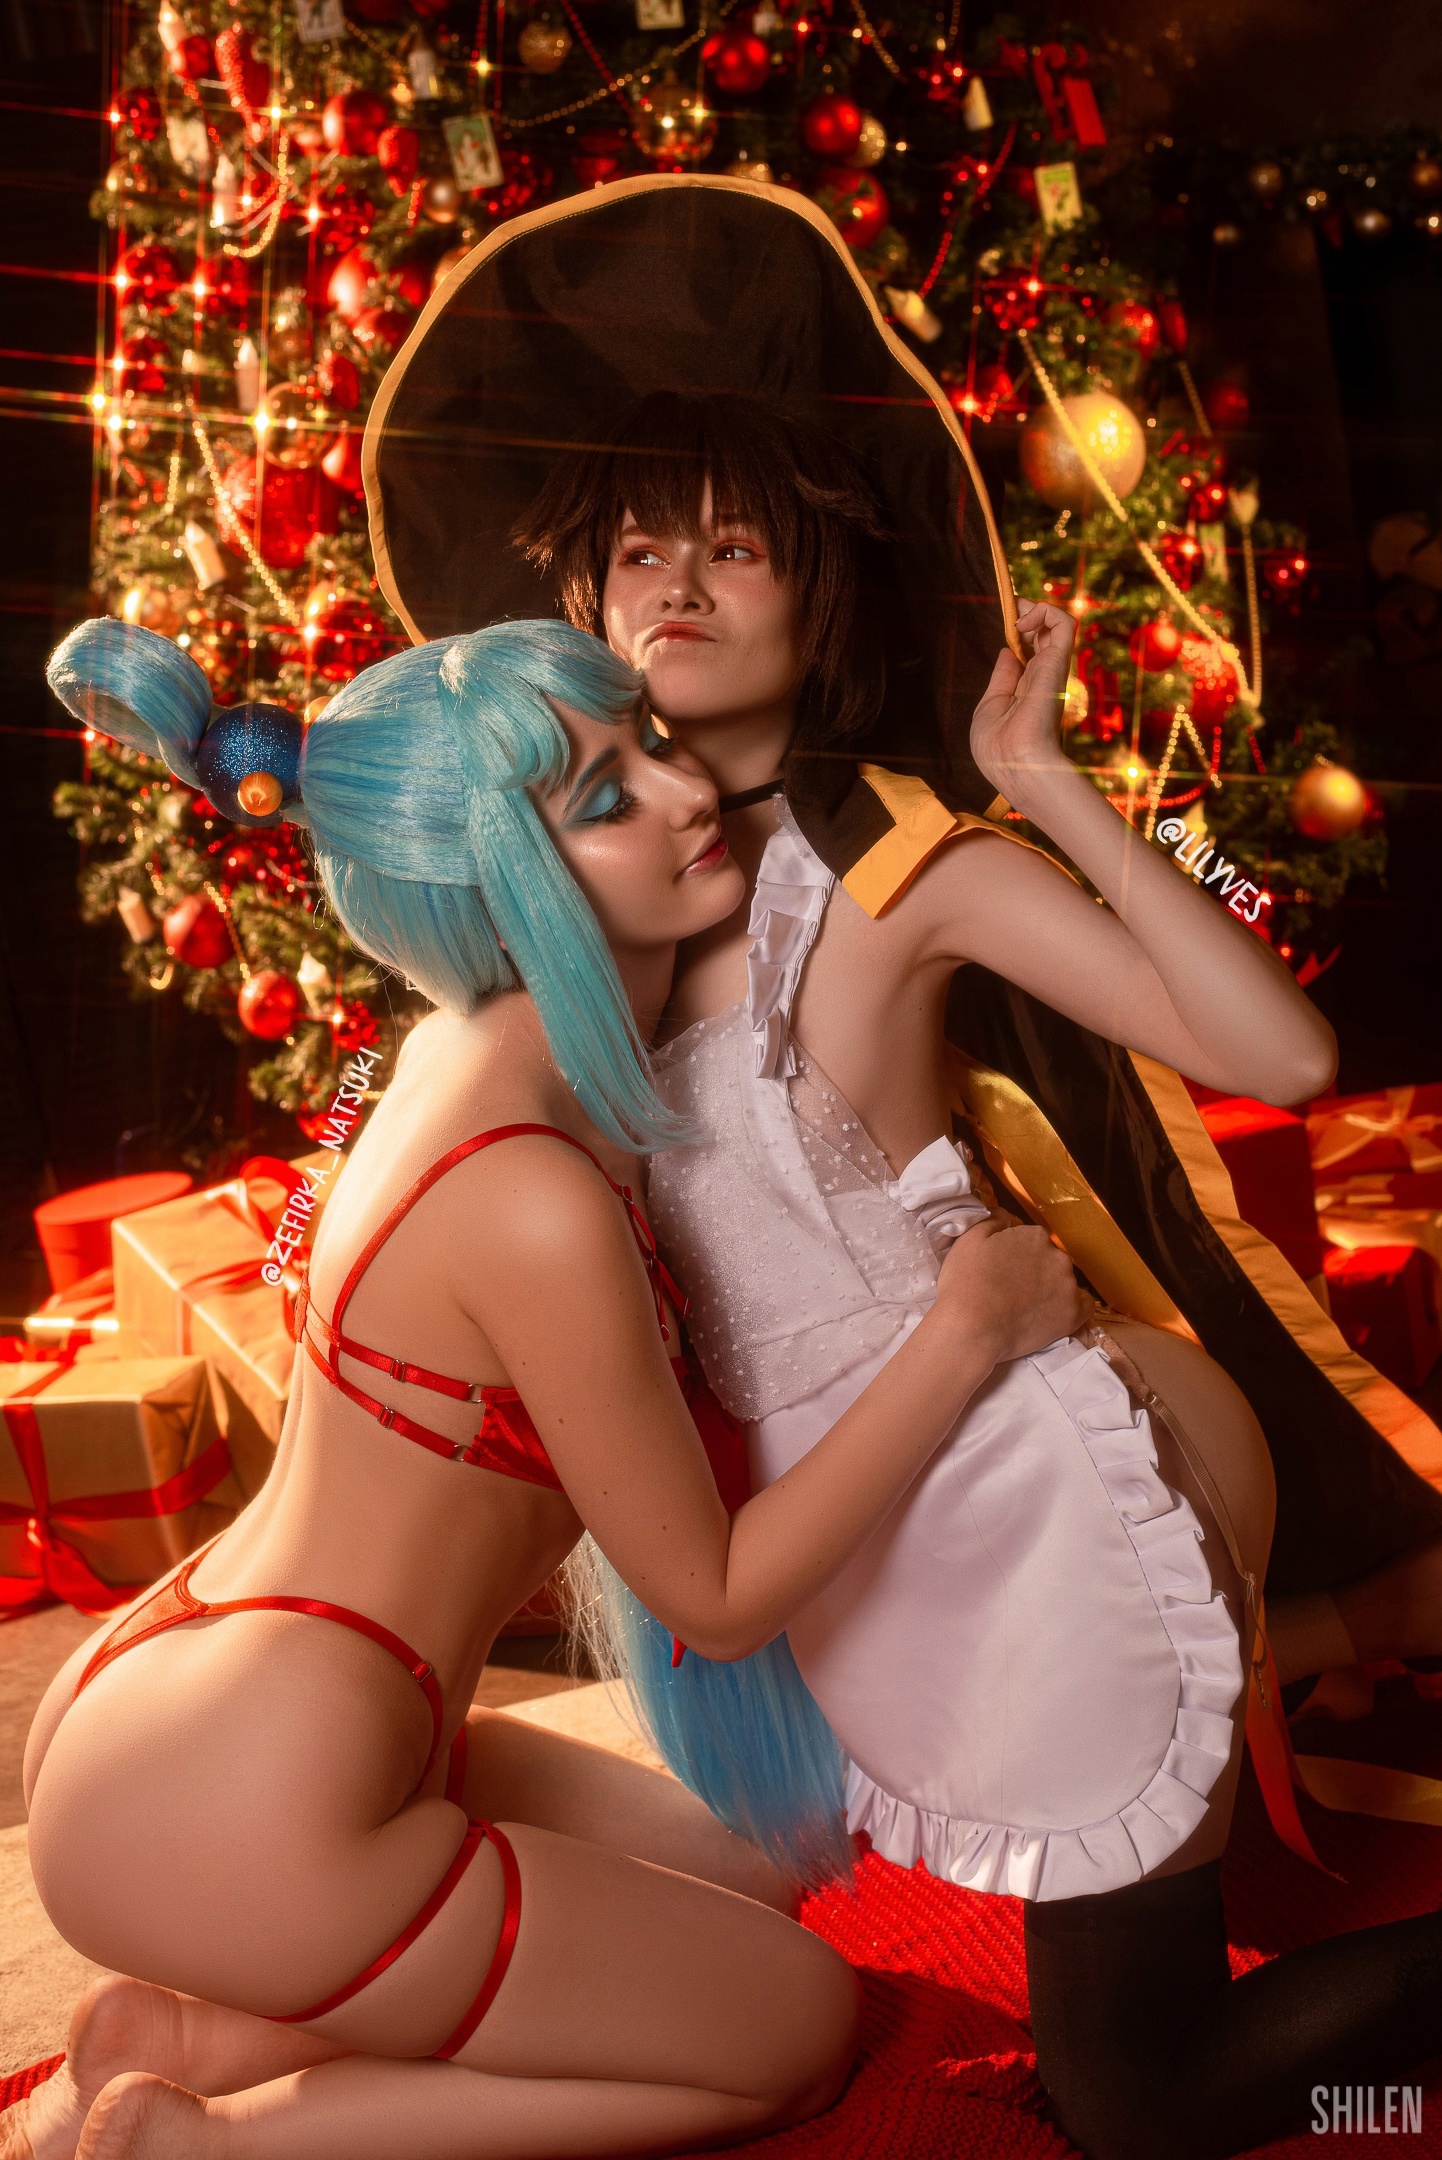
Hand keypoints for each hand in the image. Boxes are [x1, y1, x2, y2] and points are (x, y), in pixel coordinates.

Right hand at [931, 1214, 1085, 1367]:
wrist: (973, 1328)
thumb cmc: (966, 1282)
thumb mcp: (969, 1238)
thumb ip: (993, 1219)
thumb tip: (1007, 1216)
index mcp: (1035, 1236)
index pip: (1031, 1240)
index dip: (1015, 1254)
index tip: (1002, 1268)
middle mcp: (1058, 1256)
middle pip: (1049, 1259)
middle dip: (1034, 1270)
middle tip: (1012, 1288)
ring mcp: (1068, 1286)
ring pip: (1062, 1282)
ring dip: (1049, 1288)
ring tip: (1026, 1307)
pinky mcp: (1073, 1315)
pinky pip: (1083, 1306)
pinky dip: (1071, 1306)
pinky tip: (1054, 1313)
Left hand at [970, 600, 1075, 802]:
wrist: (1016, 765)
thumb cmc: (998, 747)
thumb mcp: (991, 706)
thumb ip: (1002, 677)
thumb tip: (1009, 651)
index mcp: (1027, 688)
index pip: (1030, 650)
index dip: (1020, 631)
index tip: (1008, 622)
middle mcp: (1043, 675)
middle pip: (1044, 632)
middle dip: (1028, 611)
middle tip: (1013, 605)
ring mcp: (1052, 668)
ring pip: (1058, 622)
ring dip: (1037, 606)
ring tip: (1018, 613)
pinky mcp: (1059, 662)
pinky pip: (1065, 622)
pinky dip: (1046, 610)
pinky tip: (1023, 622)